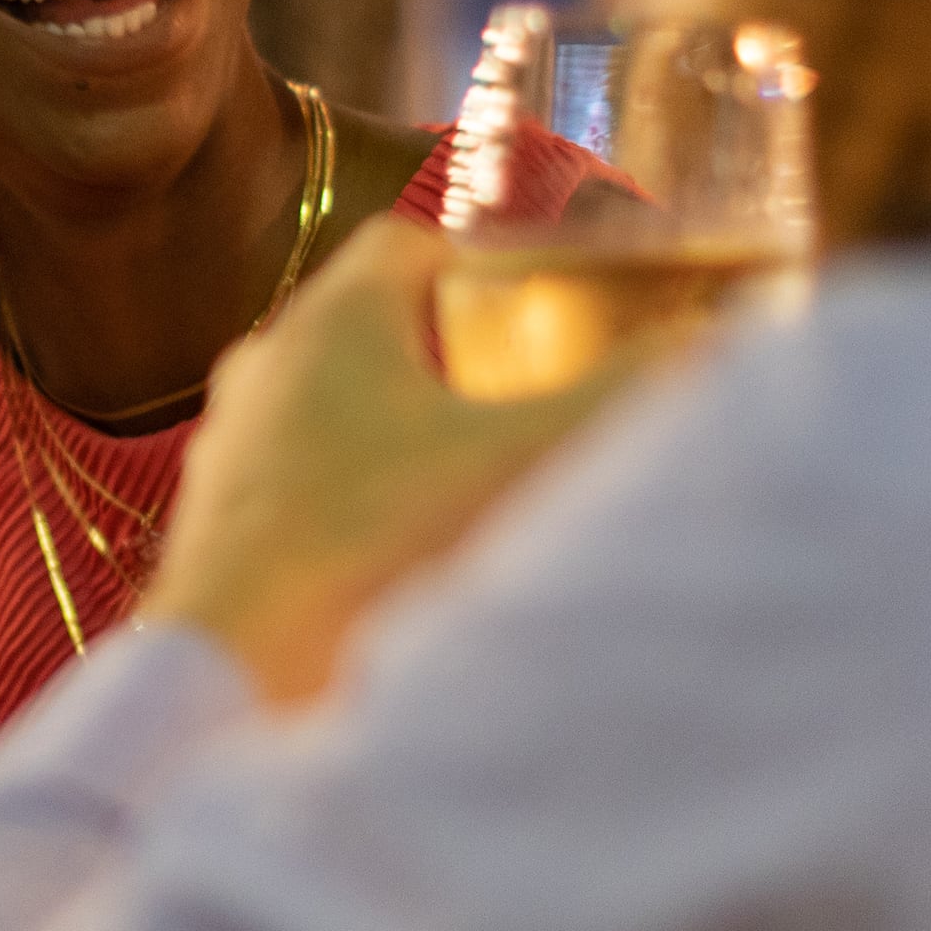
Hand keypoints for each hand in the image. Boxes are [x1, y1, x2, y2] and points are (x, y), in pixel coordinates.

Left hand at [142, 219, 639, 704]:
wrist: (233, 686)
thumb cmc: (369, 551)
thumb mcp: (520, 462)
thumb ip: (621, 396)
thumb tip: (715, 345)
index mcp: (328, 321)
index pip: (407, 244)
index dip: (483, 262)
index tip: (544, 305)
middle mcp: (263, 370)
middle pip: (376, 333)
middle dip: (455, 359)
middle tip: (529, 403)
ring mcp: (230, 456)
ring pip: (333, 417)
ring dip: (404, 440)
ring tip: (478, 490)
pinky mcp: (215, 536)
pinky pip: (300, 494)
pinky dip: (357, 510)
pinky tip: (408, 566)